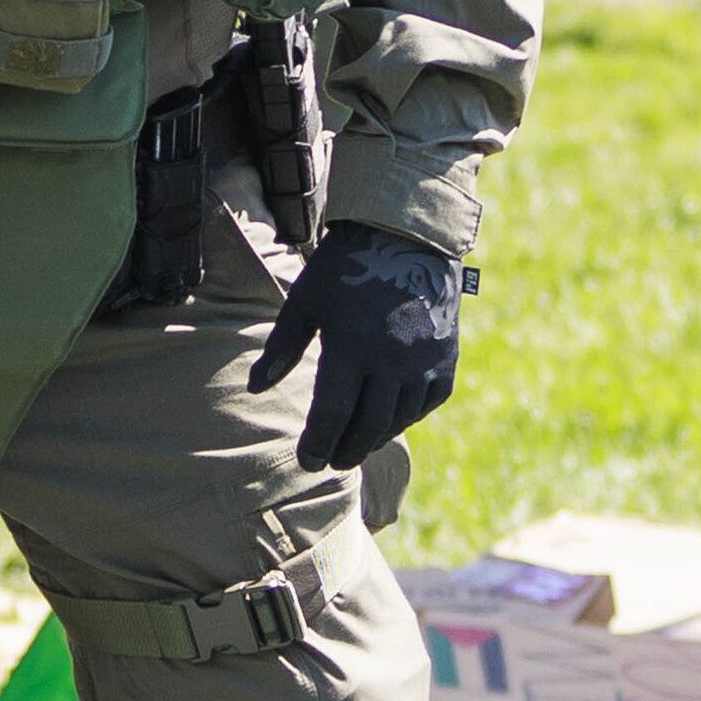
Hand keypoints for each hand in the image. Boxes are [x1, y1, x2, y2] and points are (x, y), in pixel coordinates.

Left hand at [249, 223, 468, 470]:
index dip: (318, 443)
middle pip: (368, 425)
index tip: (306, 462)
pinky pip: (430, 400)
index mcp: (351, 348)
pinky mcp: (446, 356)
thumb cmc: (344, 269)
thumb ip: (281, 348)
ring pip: (400, 418)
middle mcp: (392, 360)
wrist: (405, 238)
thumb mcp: (305, 303)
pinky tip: (390, 422)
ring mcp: (424, 360)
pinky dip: (408, 416)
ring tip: (355, 447)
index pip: (333, 414)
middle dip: (345, 450)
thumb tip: (254, 388)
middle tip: (329, 463)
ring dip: (376, 438)